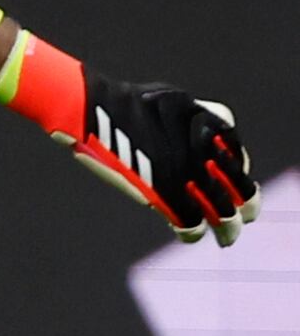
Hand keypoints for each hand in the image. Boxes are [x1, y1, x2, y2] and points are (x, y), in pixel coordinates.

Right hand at [58, 72, 261, 244]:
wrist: (90, 105)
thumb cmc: (124, 101)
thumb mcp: (172, 98)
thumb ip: (196, 118)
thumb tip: (214, 134)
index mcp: (208, 126)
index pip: (237, 159)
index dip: (240, 177)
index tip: (238, 189)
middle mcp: (203, 150)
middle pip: (237, 187)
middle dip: (245, 206)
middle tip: (245, 217)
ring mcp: (185, 171)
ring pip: (219, 209)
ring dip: (226, 227)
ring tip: (227, 237)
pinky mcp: (165, 191)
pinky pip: (188, 220)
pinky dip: (191, 232)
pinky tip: (188, 236)